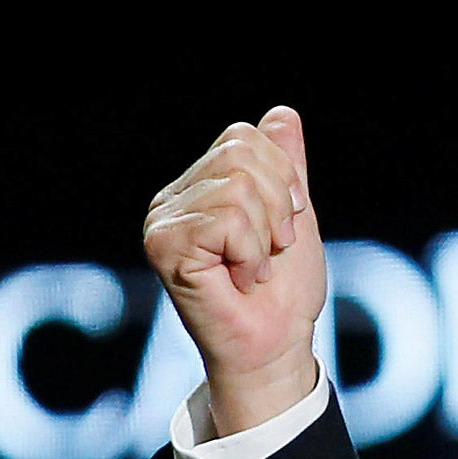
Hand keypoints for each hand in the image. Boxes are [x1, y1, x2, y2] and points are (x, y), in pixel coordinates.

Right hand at [143, 106, 326, 435]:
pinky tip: (238, 280)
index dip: (282, 179)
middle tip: (270, 251)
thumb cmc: (284, 290)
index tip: (283, 226)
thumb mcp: (294, 216)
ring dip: (266, 236)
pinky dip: (251, 253)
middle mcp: (172, 199)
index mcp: (200, 186)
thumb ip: (286, 167)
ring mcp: (162, 221)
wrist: (277, 344)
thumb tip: (282, 114)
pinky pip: (228, 219)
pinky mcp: (164, 245)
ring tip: (252, 268)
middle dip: (277, 205)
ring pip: (238, 187)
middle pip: (241, 154)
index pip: (245, 137)